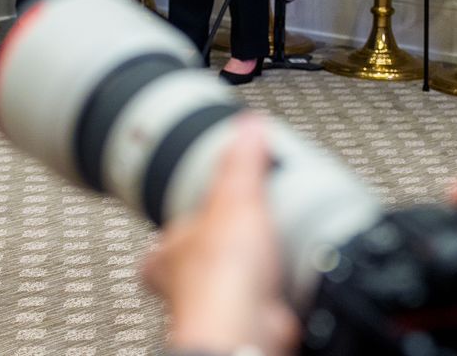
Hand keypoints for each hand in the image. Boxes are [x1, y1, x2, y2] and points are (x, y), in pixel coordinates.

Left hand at [141, 118, 298, 355]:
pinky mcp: (248, 323)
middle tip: (242, 235)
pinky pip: (262, 304)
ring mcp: (217, 307)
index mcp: (167, 253)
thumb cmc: (222, 277)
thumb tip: (249, 126)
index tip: (198, 212)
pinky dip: (276, 295)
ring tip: (272, 255)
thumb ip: (242, 162)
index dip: (183, 222)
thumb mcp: (236, 199)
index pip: (167, 234)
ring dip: (249, 274)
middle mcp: (186, 286)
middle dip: (220, 250)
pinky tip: (290, 284)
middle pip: (197, 262)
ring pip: (228, 287)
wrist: (247, 330)